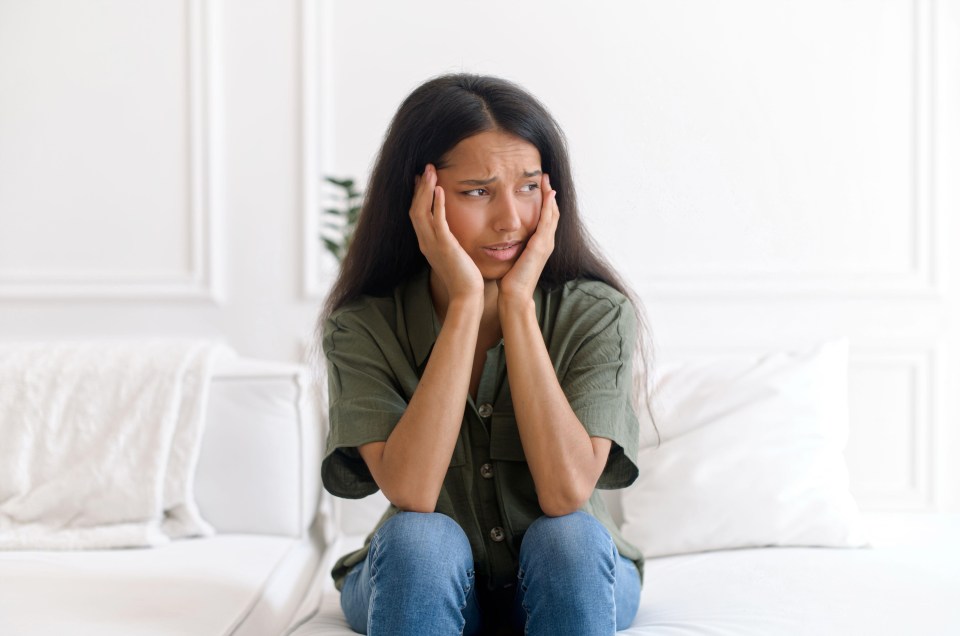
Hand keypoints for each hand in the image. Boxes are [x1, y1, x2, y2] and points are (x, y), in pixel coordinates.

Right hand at [409, 164, 483, 302]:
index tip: (421, 179)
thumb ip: (449, 241)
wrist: (467, 295)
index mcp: (427, 244)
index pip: (417, 215)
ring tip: (430, 171)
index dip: (418, 195)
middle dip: (419, 187)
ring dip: (425, 190)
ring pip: (421, 211)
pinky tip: (439, 190)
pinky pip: (437, 221)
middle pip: (415, 209)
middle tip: (425, 168)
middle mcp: (426, 242)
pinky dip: (437, 204)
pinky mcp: (445, 247)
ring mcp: (433, 245)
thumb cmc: (464, 276)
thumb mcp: (453, 254)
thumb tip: (453, 232)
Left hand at [498, 172, 558, 306]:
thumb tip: (501, 238)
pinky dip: (548, 206)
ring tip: (546, 180)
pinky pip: (547, 221)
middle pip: (552, 212)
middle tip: (545, 177)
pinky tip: (547, 193)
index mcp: (540, 244)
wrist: (514, 296)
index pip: (545, 218)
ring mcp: (546, 243)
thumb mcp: (512, 258)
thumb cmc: (510, 280)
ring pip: (552, 213)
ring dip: (550, 195)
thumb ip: (512, 246)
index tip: (538, 186)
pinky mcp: (540, 245)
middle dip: (549, 194)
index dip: (544, 202)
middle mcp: (546, 242)